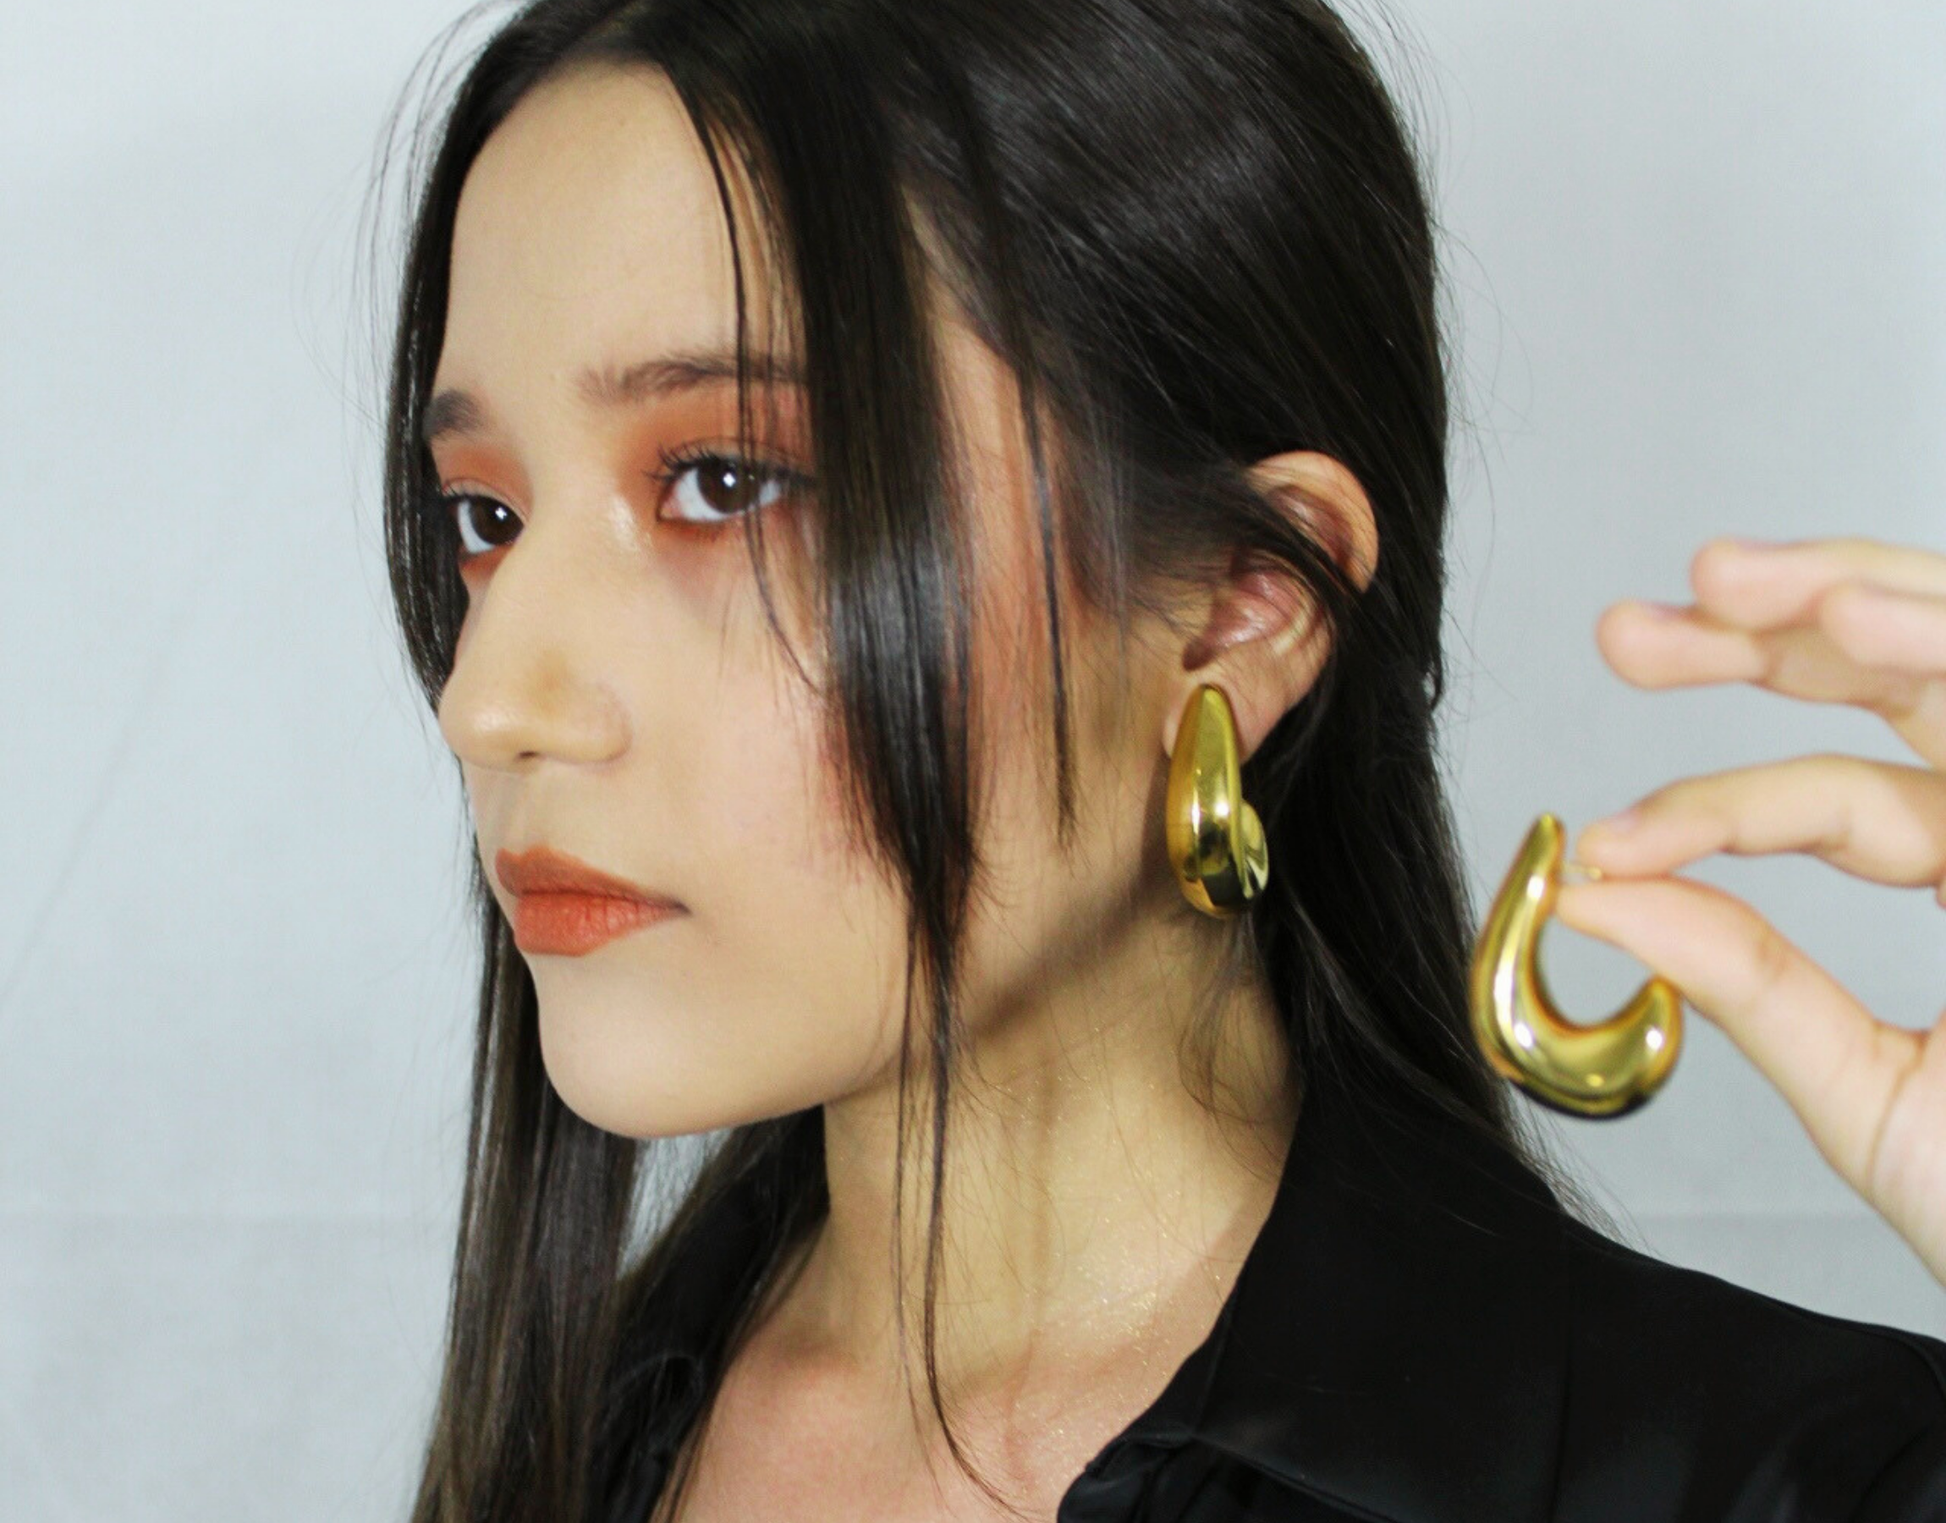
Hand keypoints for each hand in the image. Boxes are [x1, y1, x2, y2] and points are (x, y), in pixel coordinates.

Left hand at [1552, 536, 1945, 1285]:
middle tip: (1634, 628)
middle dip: (1774, 627)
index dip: (1713, 808)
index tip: (1604, 849)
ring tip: (1733, 581)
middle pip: (1912, 674)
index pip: (1838, 798)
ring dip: (1873, 598)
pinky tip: (1862, 615)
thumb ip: (1751, 987)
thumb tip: (1588, 894)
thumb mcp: (1881, 1100)